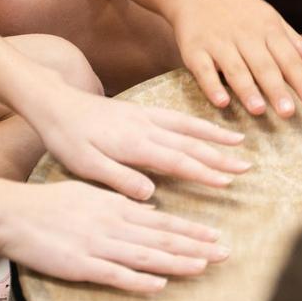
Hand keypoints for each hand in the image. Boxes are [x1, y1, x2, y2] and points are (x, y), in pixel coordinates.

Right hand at [0, 177, 228, 294]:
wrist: (11, 212)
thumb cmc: (48, 203)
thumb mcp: (90, 192)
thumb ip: (121, 201)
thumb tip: (149, 207)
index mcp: (115, 207)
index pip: (162, 221)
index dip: (191, 230)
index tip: (216, 236)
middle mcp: (112, 225)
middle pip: (161, 238)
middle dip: (195, 246)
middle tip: (225, 253)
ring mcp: (97, 245)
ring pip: (145, 255)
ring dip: (177, 261)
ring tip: (203, 266)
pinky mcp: (80, 265)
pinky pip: (115, 274)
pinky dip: (139, 280)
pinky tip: (160, 285)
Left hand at [26, 82, 251, 200]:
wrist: (55, 104)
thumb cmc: (67, 139)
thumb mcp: (85, 165)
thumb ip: (119, 179)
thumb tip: (150, 195)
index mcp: (133, 144)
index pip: (176, 160)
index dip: (203, 172)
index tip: (227, 182)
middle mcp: (146, 127)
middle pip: (190, 143)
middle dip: (220, 157)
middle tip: (246, 168)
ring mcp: (146, 116)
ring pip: (188, 127)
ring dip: (215, 137)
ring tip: (240, 144)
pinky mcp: (142, 110)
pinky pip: (177, 116)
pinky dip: (198, 122)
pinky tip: (209, 128)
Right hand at [167, 0, 301, 116]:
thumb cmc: (239, 9)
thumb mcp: (272, 21)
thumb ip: (299, 46)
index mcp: (268, 29)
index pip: (289, 57)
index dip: (301, 79)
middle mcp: (245, 35)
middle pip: (263, 65)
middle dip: (276, 88)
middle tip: (288, 113)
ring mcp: (218, 42)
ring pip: (235, 68)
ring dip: (246, 89)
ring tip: (258, 110)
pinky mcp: (194, 50)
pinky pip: (203, 70)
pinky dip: (211, 85)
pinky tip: (221, 101)